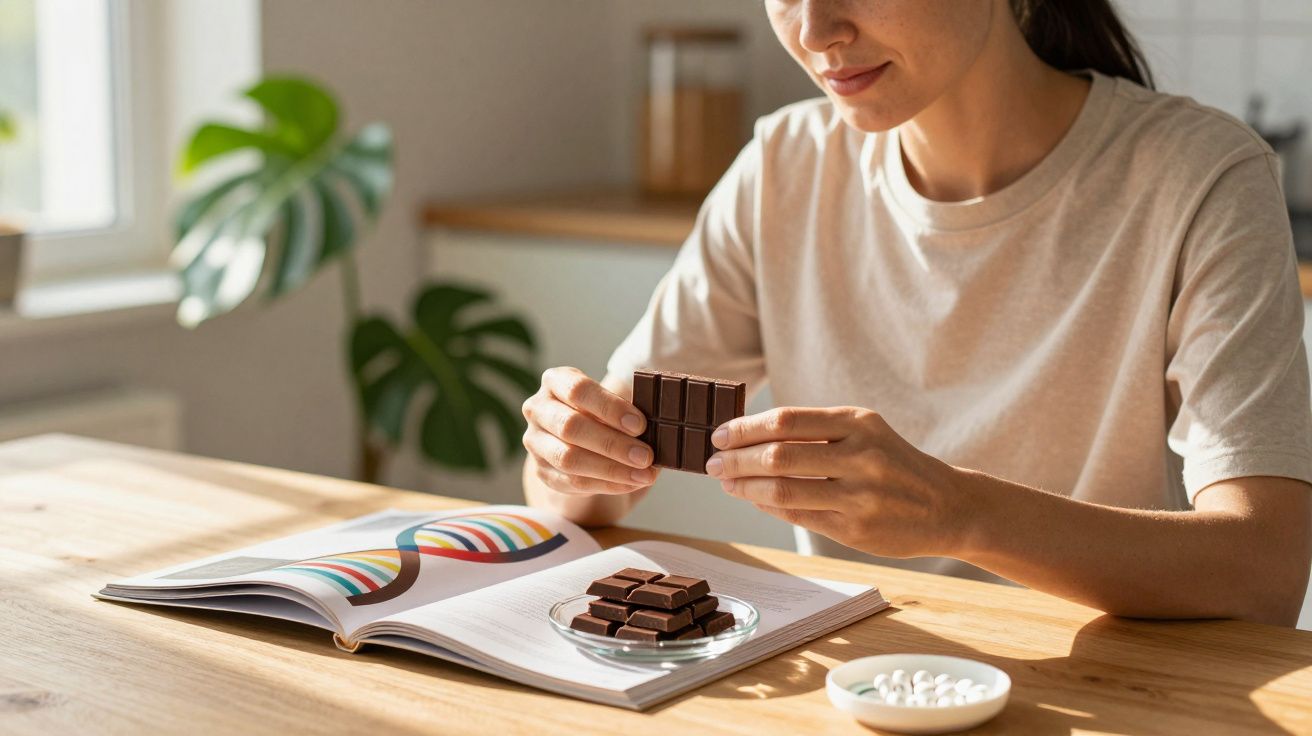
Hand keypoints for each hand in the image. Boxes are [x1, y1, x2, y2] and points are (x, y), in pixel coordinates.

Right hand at [522, 367, 659, 495]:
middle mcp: (538, 409)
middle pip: (571, 426)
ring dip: (611, 469)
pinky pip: (572, 482)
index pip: (578, 390)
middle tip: (646, 456)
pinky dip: (605, 484)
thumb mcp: (611, 404)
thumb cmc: (601, 414)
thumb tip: (660, 433)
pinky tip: (630, 483)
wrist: (577, 439)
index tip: (640, 425)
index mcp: (555, 382)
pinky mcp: (541, 471)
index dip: (610, 407)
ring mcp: (535, 442)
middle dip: (613, 443)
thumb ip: (628, 414)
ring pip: (569, 458)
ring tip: (643, 475)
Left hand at [705, 406, 972, 558]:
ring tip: (727, 482)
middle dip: (736, 459)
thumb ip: (816, 432)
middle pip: (778, 456)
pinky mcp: (855, 529)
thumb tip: (749, 437)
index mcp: (859, 423)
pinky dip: (768, 506)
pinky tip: (754, 500)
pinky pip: (797, 516)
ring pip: (782, 490)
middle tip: (713, 462)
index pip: (786, 421)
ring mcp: (859, 496)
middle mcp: (860, 456)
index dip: (745, 428)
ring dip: (744, 487)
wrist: (949, 505)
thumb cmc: (894, 463)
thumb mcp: (865, 432)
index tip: (720, 434)